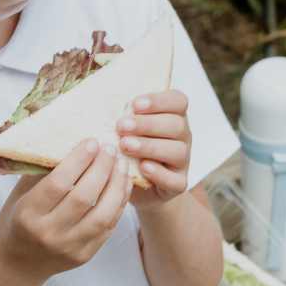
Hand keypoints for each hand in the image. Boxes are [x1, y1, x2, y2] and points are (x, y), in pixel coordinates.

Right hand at [0, 138, 132, 284]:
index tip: (92, 141)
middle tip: (110, 148)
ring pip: (103, 215)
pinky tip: (122, 185)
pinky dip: (119, 203)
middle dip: (101, 169)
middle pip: (84, 198)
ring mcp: (69, 248)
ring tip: (121, 164)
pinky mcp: (84, 256)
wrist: (15, 264)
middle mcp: (48, 234)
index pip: (58, 184)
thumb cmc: (16, 219)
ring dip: (117, 186)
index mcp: (27, 214)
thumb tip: (69, 136)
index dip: (78, 160)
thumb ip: (43, 169)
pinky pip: (108, 227)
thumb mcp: (20, 193)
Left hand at [116, 90, 190, 209]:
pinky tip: (143, 167)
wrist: (136, 184)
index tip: (135, 104)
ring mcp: (183, 161)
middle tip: (121, 126)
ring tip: (125, 145)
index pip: (178, 101)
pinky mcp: (179, 183)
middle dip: (147, 124)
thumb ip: (123, 115)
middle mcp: (182, 136)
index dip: (159, 101)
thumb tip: (102, 103)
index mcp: (173, 116)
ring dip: (150, 146)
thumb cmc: (129, 147)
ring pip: (177, 151)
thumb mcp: (126, 128)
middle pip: (176, 125)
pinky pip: (176, 179)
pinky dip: (159, 173)